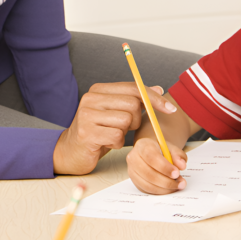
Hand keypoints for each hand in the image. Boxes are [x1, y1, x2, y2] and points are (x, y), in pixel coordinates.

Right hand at [52, 83, 175, 175]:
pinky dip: (116, 143)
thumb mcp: (114, 113)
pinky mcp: (87, 133)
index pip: (133, 87)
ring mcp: (87, 115)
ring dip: (124, 132)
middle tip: (124, 127)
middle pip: (133, 104)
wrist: (70, 151)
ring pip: (126, 121)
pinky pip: (117, 136)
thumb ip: (133, 100)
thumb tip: (158, 88)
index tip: (170, 109)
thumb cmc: (97, 132)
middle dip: (136, 119)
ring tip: (112, 134)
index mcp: (98, 90)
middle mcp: (91, 99)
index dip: (154, 98)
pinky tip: (106, 143)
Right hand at [127, 138, 187, 193]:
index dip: (164, 167)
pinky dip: (160, 191)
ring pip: (148, 184)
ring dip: (165, 188)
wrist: (151, 151)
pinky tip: (170, 188)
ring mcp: (132, 171)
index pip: (151, 157)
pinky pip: (147, 190)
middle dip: (167, 181)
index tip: (177, 173)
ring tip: (177, 185)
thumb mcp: (171, 148)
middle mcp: (134, 158)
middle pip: (148, 173)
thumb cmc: (160, 149)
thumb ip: (178, 155)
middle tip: (180, 182)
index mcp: (142, 146)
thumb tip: (182, 165)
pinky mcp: (135, 182)